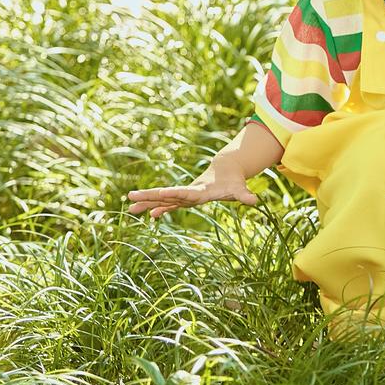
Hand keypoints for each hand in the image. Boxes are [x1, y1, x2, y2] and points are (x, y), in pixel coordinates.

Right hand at [126, 156, 258, 218]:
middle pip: (167, 195)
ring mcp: (186, 195)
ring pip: (164, 199)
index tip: (159, 193)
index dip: (173, 194)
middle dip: (150, 196)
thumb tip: (254, 201)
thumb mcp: (239, 189)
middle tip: (131, 197)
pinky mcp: (185, 198)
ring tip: (129, 207)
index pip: (184, 193)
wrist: (227, 169)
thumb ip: (244, 195)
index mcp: (201, 191)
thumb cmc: (234, 182)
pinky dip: (157, 208)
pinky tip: (146, 215)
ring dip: (147, 202)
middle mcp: (190, 192)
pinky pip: (168, 204)